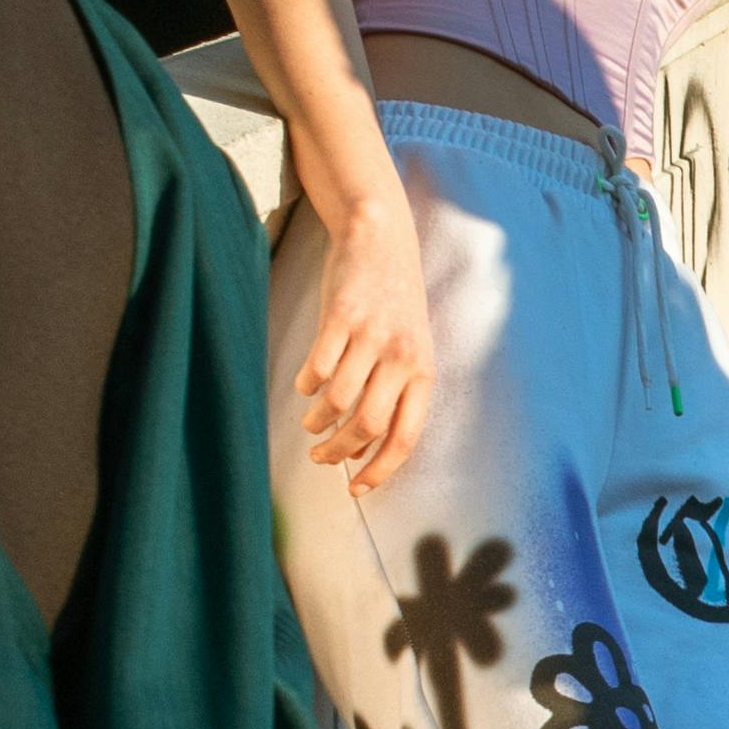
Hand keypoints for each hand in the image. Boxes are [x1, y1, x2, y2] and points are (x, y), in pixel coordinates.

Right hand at [293, 187, 432, 498]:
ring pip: (337, 400)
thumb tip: (368, 449)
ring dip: (318, 421)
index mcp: (424, 373)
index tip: (355, 490)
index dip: (379, 471)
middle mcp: (402, 357)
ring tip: (310, 423)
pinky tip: (305, 386)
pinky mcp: (341, 316)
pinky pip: (318, 367)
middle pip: (367, 426)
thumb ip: (396, 393)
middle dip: (339, 452)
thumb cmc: (395, 304)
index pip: (405, 438)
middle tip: (321, 457)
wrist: (382, 239)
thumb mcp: (410, 349)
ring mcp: (372, 336)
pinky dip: (306, 385)